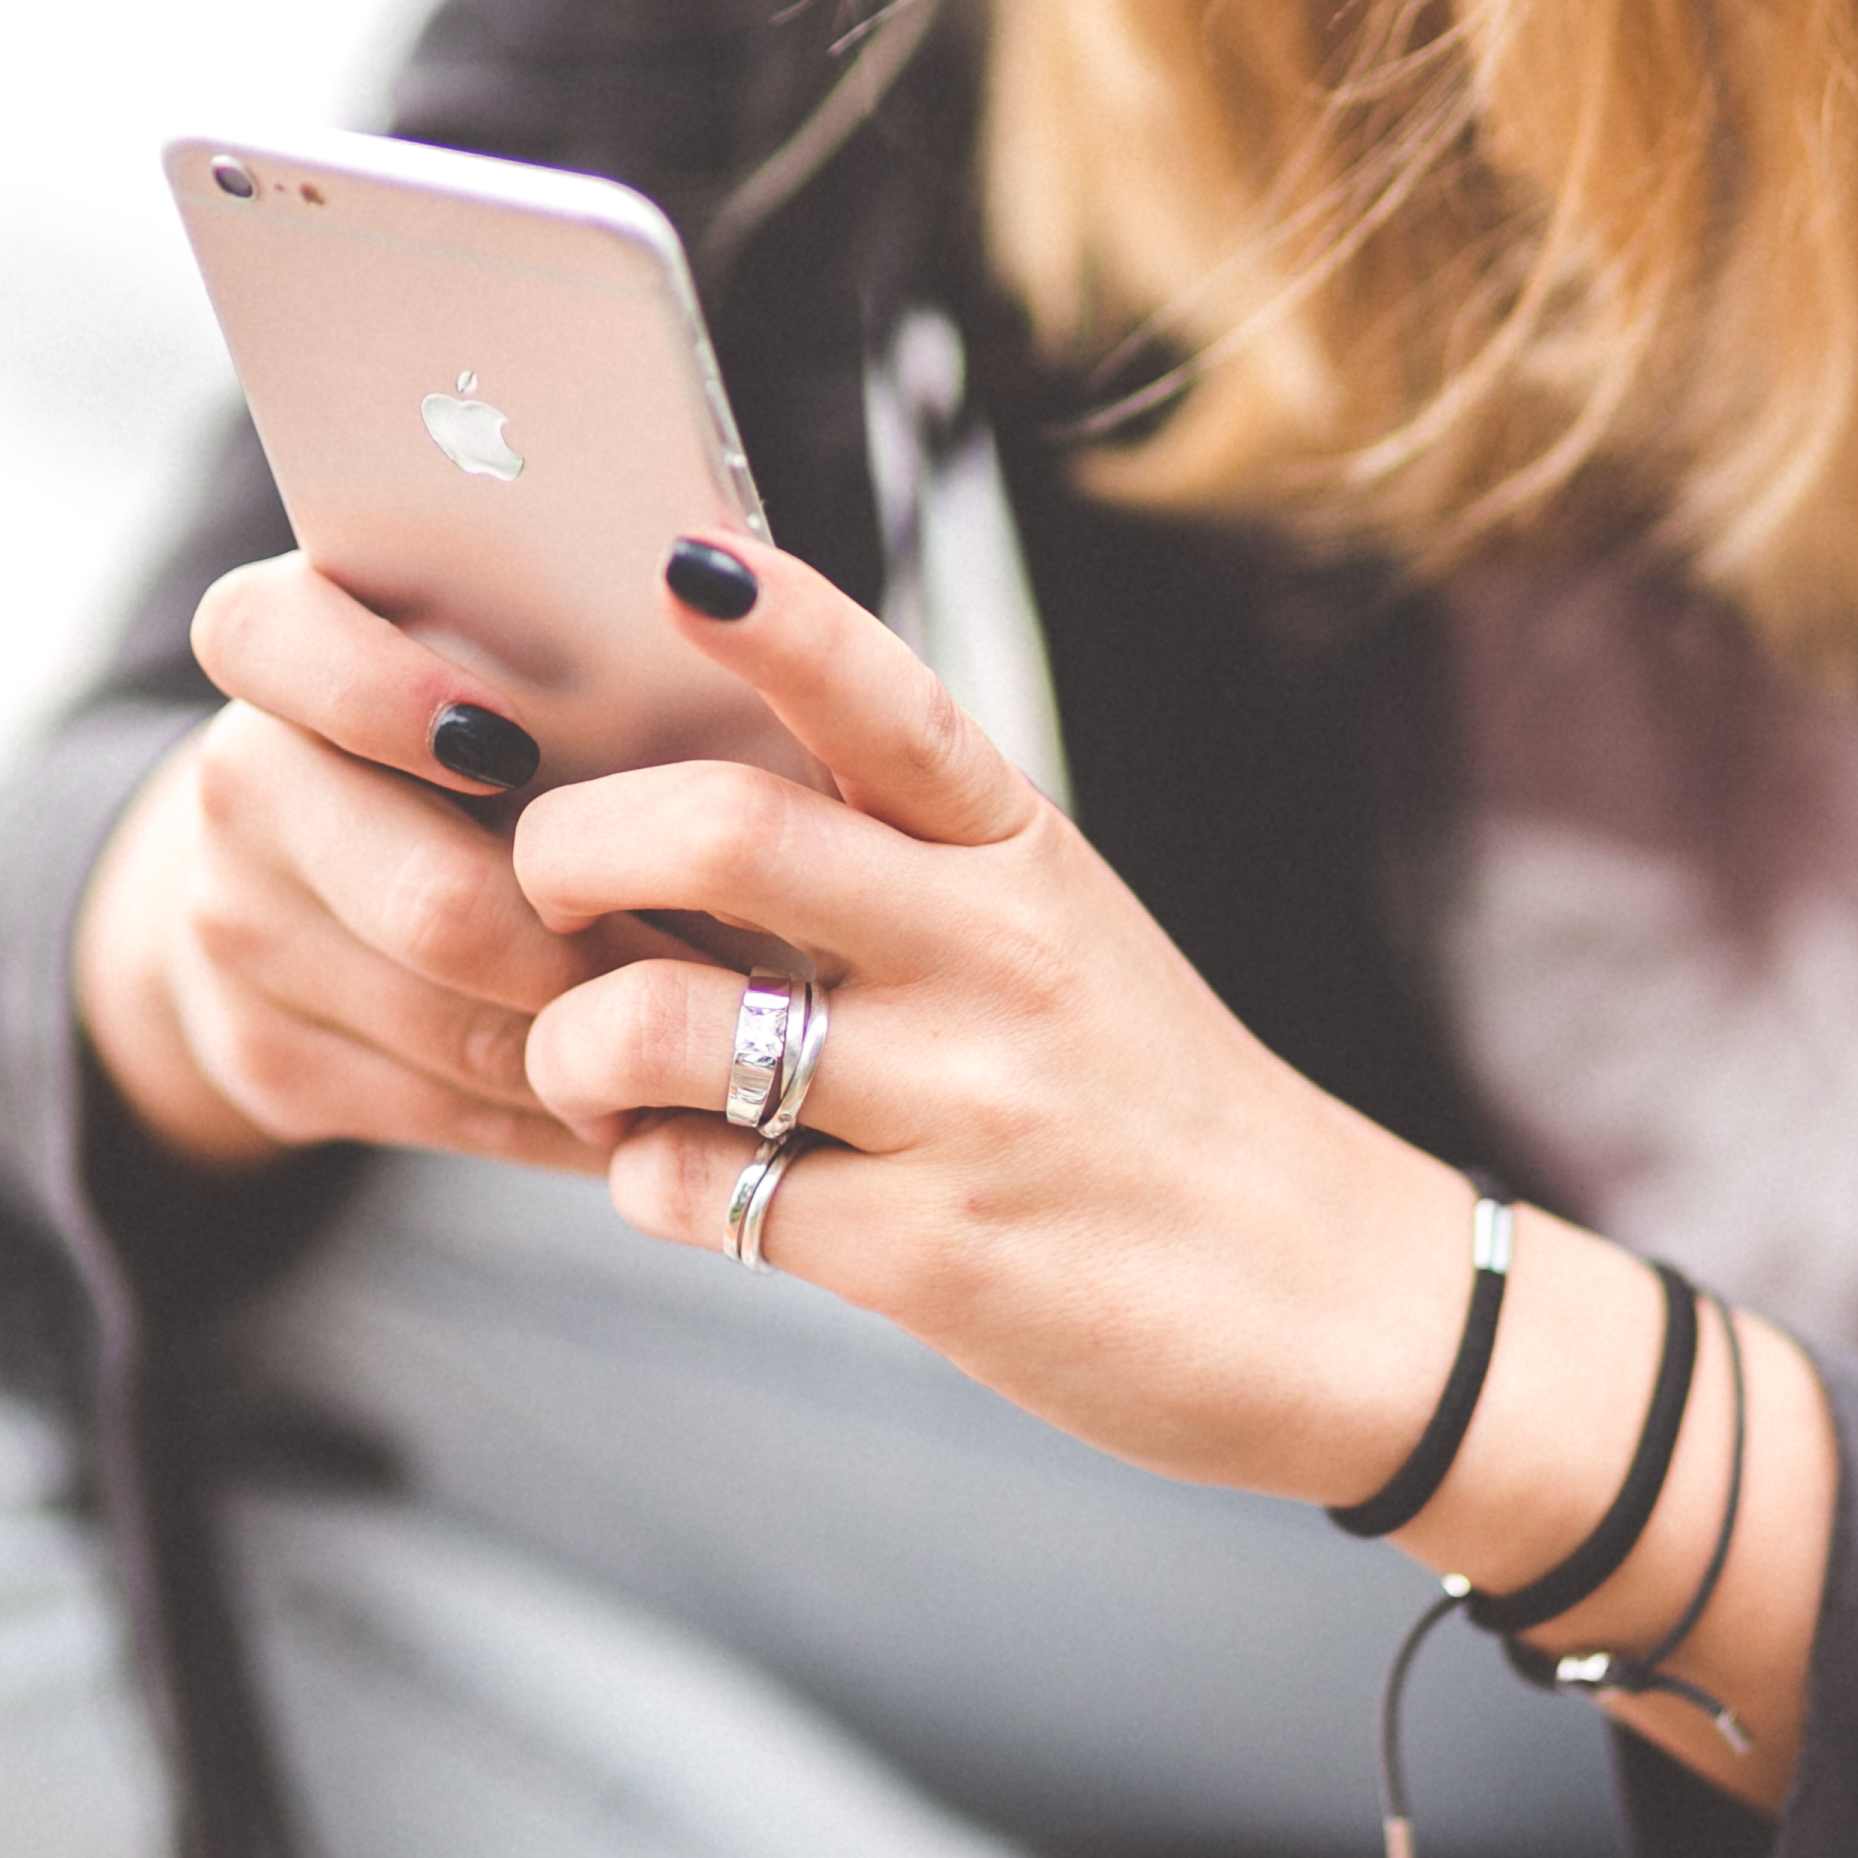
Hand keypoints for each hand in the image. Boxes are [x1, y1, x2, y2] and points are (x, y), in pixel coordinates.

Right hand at [75, 553, 670, 1173]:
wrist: (293, 883)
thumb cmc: (466, 745)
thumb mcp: (497, 661)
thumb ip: (569, 649)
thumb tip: (727, 661)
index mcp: (279, 651)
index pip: (265, 638)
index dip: (383, 695)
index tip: (513, 744)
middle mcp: (241, 792)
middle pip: (432, 902)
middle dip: (602, 947)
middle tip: (733, 955)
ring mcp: (237, 937)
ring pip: (459, 1029)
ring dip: (609, 1040)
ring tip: (719, 1024)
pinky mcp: (265, 1063)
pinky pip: (452, 1109)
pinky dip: (567, 1112)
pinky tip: (644, 1091)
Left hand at [514, 538, 1471, 1497]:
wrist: (1317, 1297)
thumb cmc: (1143, 1101)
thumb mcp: (1055, 931)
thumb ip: (896, 859)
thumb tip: (676, 795)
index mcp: (1021, 853)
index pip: (889, 700)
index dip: (779, 621)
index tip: (683, 559)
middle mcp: (995, 955)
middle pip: (727, 833)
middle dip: (570, 846)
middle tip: (540, 883)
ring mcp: (963, 1105)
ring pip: (667, 1026)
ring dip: (573, 1047)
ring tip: (588, 1068)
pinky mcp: (928, 1253)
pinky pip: (696, 1189)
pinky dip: (642, 1179)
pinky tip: (686, 1176)